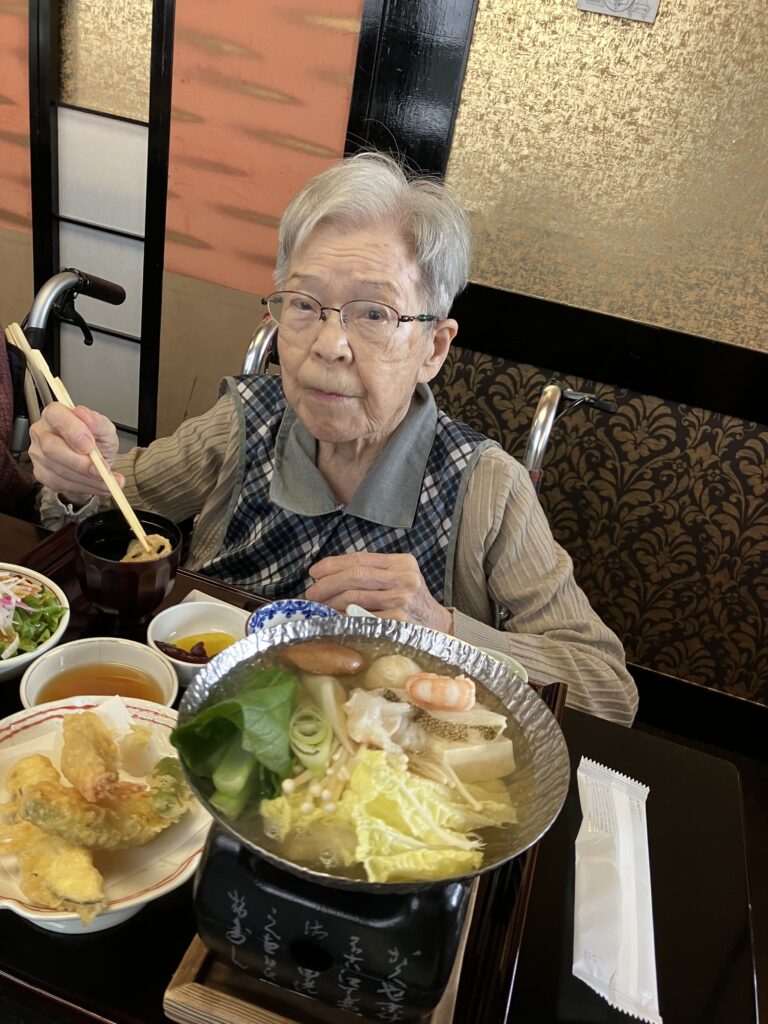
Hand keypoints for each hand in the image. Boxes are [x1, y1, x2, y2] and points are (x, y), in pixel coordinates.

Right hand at [29, 403, 122, 502]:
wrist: (94, 463)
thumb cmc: (96, 442)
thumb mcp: (105, 430)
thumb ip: (98, 422)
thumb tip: (85, 415)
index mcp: (55, 414)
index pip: (56, 416)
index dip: (73, 431)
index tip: (90, 445)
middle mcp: (42, 432)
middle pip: (52, 447)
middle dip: (81, 462)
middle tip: (103, 470)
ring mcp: (38, 454)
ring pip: (58, 469)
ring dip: (87, 478)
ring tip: (108, 480)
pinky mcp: (42, 473)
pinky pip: (61, 483)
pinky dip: (84, 486)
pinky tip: (98, 485)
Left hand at [306, 552, 453, 633]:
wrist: (439, 629)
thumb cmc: (413, 604)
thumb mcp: (400, 580)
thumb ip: (373, 574)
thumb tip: (329, 577)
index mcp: (403, 563)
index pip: (361, 559)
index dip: (333, 564)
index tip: (315, 572)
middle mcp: (405, 578)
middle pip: (355, 576)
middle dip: (327, 584)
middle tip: (312, 594)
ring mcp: (402, 600)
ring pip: (355, 597)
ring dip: (331, 603)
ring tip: (320, 608)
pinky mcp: (398, 621)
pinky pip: (362, 617)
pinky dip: (344, 619)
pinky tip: (336, 621)